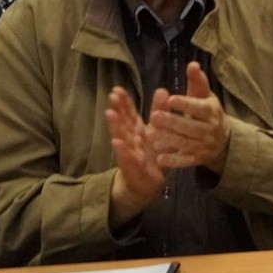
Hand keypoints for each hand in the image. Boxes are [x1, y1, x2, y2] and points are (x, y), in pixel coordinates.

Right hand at [105, 87, 164, 223]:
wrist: (147, 184)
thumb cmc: (152, 155)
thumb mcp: (158, 132)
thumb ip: (159, 112)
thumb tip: (162, 89)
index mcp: (138, 131)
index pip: (130, 114)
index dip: (124, 102)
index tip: (117, 89)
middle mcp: (132, 140)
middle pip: (124, 123)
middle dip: (118, 109)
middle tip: (112, 95)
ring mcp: (131, 153)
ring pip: (122, 137)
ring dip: (116, 126)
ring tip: (110, 113)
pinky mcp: (133, 167)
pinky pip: (127, 157)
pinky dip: (122, 150)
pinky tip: (116, 142)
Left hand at [146, 63, 230, 173]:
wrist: (224, 141)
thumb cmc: (208, 113)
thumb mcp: (206, 96)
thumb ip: (197, 82)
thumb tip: (192, 64)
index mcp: (211, 112)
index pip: (199, 108)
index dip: (185, 104)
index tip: (171, 100)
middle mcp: (210, 130)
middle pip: (191, 127)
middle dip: (173, 123)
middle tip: (155, 117)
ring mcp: (204, 146)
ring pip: (186, 143)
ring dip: (169, 140)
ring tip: (152, 136)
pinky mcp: (197, 159)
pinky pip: (186, 161)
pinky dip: (174, 161)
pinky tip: (160, 158)